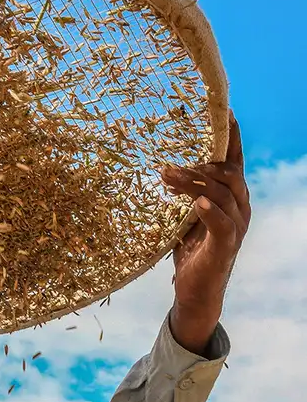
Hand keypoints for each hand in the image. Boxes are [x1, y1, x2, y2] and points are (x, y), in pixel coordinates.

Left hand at [161, 111, 251, 354]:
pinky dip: (210, 209)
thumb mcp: (182, 213)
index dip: (231, 137)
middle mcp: (240, 207)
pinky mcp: (226, 246)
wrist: (193, 290)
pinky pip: (223, 222)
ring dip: (195, 182)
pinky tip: (195, 202)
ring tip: (169, 177)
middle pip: (229, 173)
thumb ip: (182, 191)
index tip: (225, 112)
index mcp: (230, 196)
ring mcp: (236, 226)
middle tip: (168, 164)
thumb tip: (160, 166)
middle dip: (201, 162)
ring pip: (223, 193)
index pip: (234, 161)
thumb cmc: (187, 249)